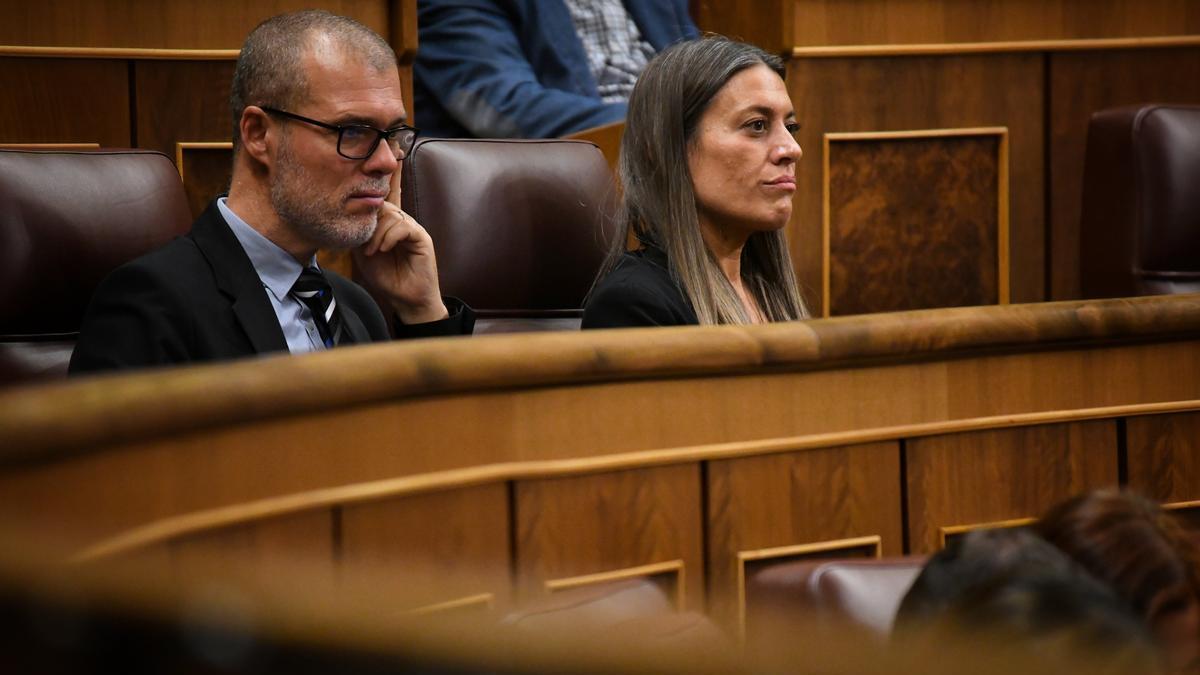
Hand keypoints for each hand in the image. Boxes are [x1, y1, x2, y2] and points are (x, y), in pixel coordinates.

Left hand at [353, 201, 448, 324]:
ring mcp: (412, 229)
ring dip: (377, 234)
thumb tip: (352, 216)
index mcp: (388, 225)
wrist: (405, 299)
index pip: (381, 201)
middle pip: (383, 205)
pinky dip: (390, 237)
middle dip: (369, 221)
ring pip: (392, 215)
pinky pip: (404, 226)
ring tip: (372, 252)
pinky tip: (384, 249)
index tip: (360, 189)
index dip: (373, 194)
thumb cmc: (386, 278)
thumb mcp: (363, 254)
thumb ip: (360, 234)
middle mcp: (401, 223)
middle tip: (363, 244)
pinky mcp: (422, 237)